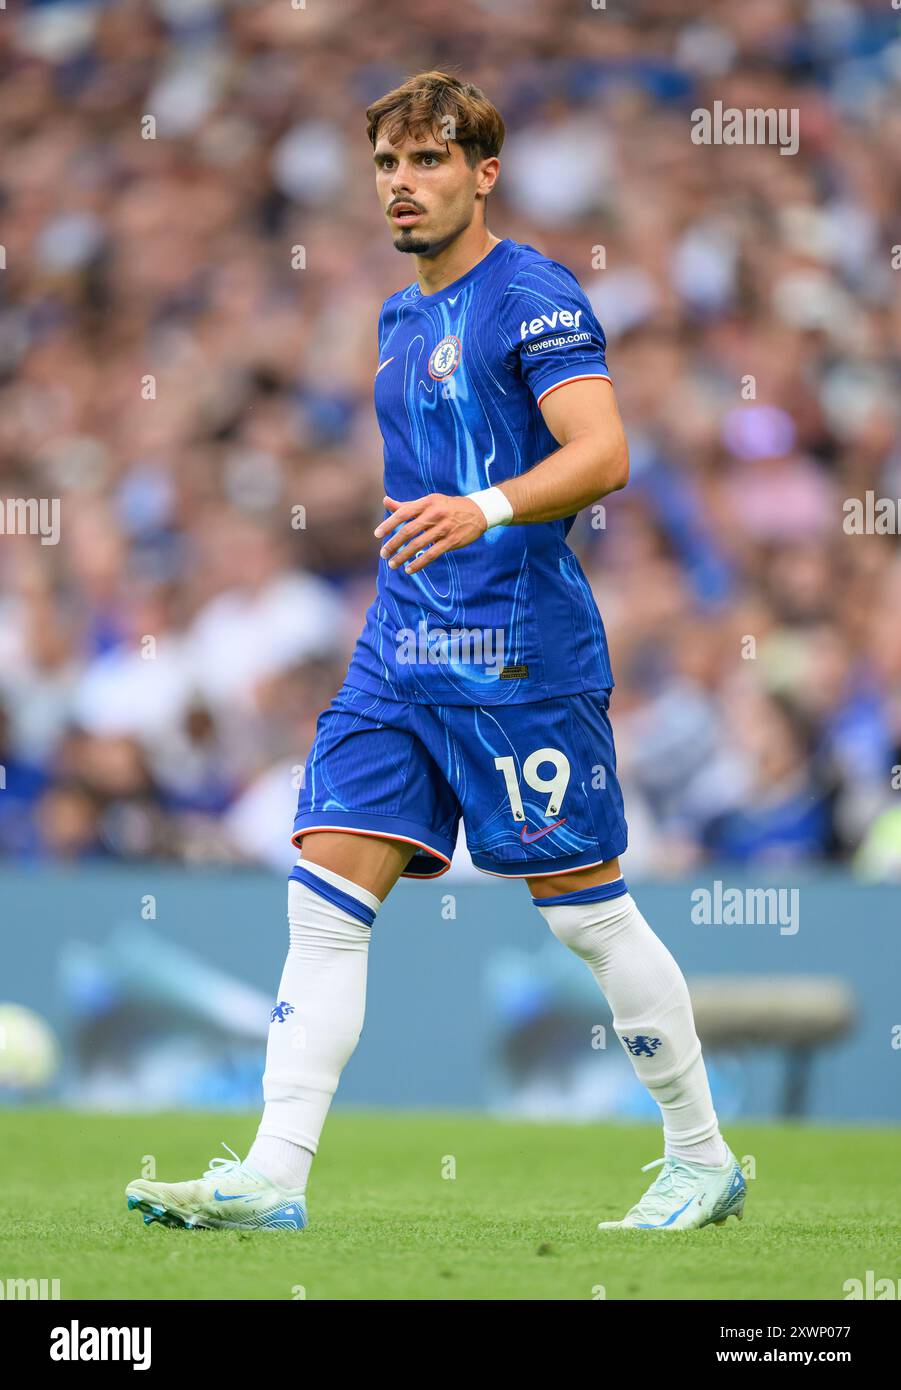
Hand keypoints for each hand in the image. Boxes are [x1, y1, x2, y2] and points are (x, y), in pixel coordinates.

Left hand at [373, 493, 488, 574]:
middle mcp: (434, 514)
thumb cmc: (447, 507)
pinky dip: (419, 563)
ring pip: (418, 545)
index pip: (403, 513)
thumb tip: (385, 501)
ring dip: (403, 556)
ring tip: (392, 564)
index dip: (388, 524)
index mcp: (427, 503)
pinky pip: (431, 554)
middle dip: (393, 544)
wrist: (478, 511)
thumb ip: (407, 505)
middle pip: (408, 531)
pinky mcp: (451, 541)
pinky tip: (409, 569)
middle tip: (383, 554)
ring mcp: (443, 528)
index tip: (377, 535)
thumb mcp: (429, 502)